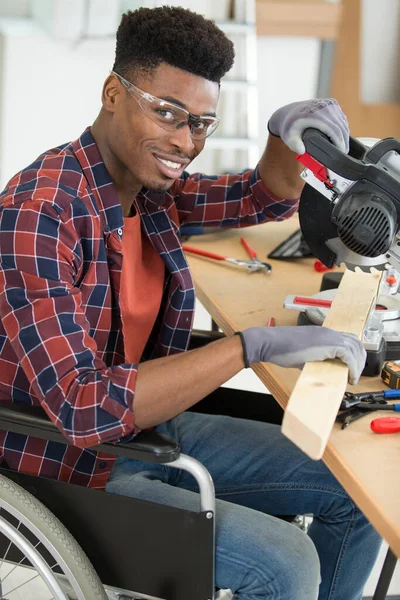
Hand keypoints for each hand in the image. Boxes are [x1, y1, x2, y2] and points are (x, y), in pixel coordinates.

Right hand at [238, 326, 365, 384]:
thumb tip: (319, 371)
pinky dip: (353, 368)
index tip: (351, 367)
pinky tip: (350, 377)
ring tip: (353, 378)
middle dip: (360, 359)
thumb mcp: (301, 354)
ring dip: (358, 365)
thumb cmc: (280, 348)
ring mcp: (329, 337)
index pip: (347, 340)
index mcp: (323, 333)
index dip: (353, 354)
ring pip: (355, 349)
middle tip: (355, 374)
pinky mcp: (329, 344)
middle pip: (356, 343)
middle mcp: (329, 332)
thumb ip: (313, 360)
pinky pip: (349, 356)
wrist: (270, 342)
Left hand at [267, 98, 348, 154]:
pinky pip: (341, 117)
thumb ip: (294, 144)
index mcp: (316, 114)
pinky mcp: (332, 103)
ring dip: (344, 134)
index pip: (335, 130)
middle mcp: (325, 107)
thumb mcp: (288, 136)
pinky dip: (342, 127)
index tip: (342, 152)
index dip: (340, 142)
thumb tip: (301, 151)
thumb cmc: (289, 126)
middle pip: (341, 126)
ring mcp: (329, 104)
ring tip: (342, 147)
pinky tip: (340, 136)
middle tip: (343, 153)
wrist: (288, 112)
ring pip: (343, 122)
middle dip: (344, 141)